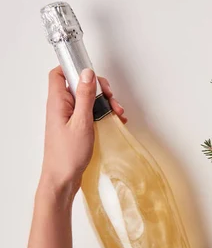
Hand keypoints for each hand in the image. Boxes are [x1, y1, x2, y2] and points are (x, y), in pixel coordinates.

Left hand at [40, 67, 126, 202]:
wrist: (63, 179)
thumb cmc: (68, 154)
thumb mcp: (81, 121)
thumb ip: (85, 96)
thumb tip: (87, 73)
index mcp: (58, 102)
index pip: (59, 74)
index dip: (74, 68)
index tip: (92, 73)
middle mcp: (62, 107)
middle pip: (79, 85)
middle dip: (98, 88)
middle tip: (110, 97)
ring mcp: (69, 117)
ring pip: (88, 99)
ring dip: (105, 102)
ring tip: (117, 112)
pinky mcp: (76, 127)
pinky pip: (91, 113)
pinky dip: (103, 114)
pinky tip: (114, 120)